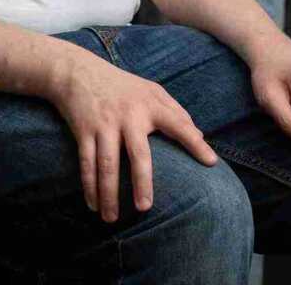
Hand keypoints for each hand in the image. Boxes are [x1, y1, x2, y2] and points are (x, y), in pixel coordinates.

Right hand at [50, 50, 217, 222]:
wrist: (79, 71)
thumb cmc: (122, 86)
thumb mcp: (151, 91)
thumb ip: (176, 111)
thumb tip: (201, 135)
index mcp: (150, 103)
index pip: (178, 124)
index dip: (195, 143)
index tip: (211, 163)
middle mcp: (129, 114)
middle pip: (138, 153)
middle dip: (142, 181)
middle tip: (145, 207)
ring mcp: (105, 122)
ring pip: (107, 164)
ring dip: (109, 194)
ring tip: (111, 218)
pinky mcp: (84, 129)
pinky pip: (87, 162)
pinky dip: (89, 186)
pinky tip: (93, 204)